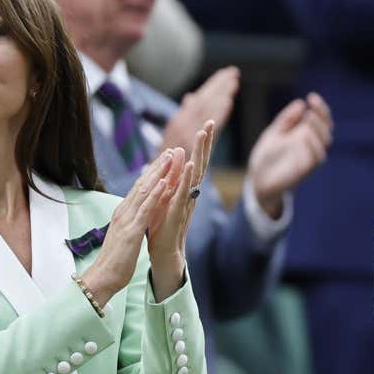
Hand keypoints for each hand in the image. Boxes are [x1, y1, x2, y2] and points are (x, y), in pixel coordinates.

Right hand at [81, 150, 184, 305]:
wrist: (102, 277)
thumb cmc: (114, 260)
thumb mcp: (124, 235)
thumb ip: (129, 223)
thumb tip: (135, 216)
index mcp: (122, 213)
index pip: (138, 189)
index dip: (151, 174)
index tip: (162, 161)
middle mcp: (123, 212)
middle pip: (141, 184)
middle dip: (156, 167)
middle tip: (169, 152)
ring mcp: (127, 220)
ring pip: (144, 191)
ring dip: (158, 173)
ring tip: (170, 158)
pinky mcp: (133, 231)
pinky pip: (146, 209)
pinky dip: (156, 194)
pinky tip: (165, 183)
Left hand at [147, 121, 214, 297]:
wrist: (164, 252)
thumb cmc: (163, 226)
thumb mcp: (166, 197)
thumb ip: (172, 181)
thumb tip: (174, 163)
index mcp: (186, 188)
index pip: (196, 161)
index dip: (201, 144)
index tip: (205, 124)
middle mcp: (190, 192)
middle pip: (201, 162)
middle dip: (205, 142)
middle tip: (210, 121)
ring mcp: (186, 200)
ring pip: (196, 172)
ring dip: (200, 152)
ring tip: (203, 134)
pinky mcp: (178, 210)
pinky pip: (185, 191)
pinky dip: (189, 177)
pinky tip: (192, 163)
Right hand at [160, 66, 238, 156]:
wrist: (158, 180)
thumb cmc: (167, 159)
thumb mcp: (172, 134)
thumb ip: (185, 114)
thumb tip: (191, 96)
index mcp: (181, 120)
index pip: (201, 99)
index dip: (214, 86)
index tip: (227, 74)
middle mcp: (183, 124)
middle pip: (205, 101)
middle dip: (219, 86)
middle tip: (233, 72)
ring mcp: (187, 134)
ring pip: (206, 110)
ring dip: (220, 95)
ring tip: (233, 82)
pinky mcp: (192, 145)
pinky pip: (208, 127)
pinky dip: (218, 114)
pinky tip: (227, 103)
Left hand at [246, 93, 332, 217]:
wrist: (257, 181)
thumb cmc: (267, 157)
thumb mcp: (274, 133)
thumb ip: (286, 120)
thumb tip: (300, 103)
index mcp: (304, 134)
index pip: (320, 119)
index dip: (320, 107)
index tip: (311, 96)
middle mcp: (310, 145)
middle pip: (327, 128)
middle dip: (322, 114)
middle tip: (313, 102)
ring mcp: (309, 157)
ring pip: (325, 142)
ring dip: (319, 127)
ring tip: (308, 116)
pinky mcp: (305, 170)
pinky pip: (317, 158)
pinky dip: (313, 145)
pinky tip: (306, 134)